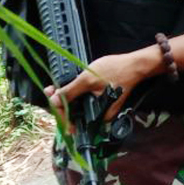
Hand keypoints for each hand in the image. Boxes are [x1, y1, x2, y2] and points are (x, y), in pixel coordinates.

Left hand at [45, 47, 161, 126]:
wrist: (135, 66)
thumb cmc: (115, 71)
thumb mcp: (88, 80)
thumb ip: (70, 91)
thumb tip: (53, 101)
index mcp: (96, 115)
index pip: (70, 118)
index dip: (57, 108)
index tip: (48, 96)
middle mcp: (99, 115)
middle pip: (73, 112)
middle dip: (60, 102)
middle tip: (49, 90)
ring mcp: (101, 108)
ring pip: (78, 107)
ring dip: (66, 98)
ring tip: (55, 89)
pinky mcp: (103, 101)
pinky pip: (86, 102)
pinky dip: (76, 95)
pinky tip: (69, 88)